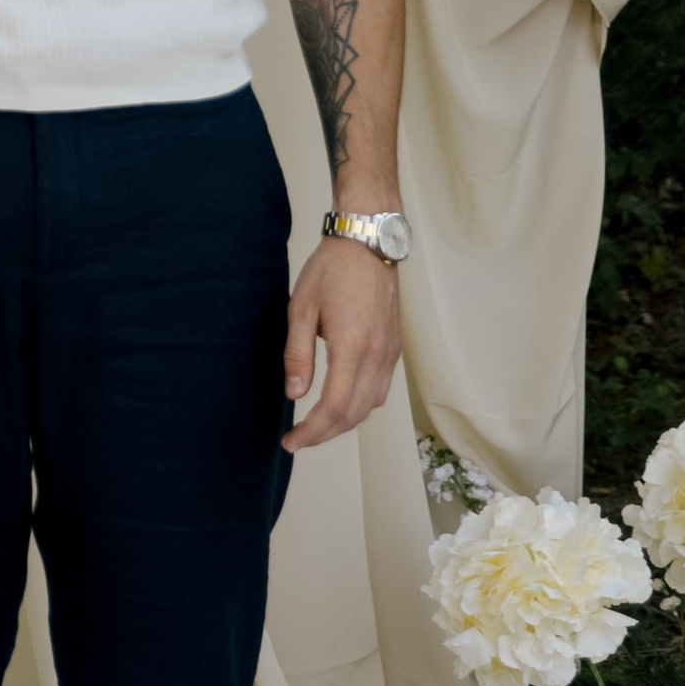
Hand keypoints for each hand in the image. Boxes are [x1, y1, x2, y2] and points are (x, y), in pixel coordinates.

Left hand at [280, 235, 402, 453]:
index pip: (333, 407)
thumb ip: (298, 354)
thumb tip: (294, 393)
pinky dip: (360, 406)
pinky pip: (380, 390)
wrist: (368, 243)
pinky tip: (340, 402)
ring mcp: (390, 354)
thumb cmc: (331, 270)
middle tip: (298, 439)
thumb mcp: (301, 308)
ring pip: (370, 406)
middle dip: (324, 434)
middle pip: (353, 414)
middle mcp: (377, 356)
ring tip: (315, 425)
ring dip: (343, 423)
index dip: (311, 432)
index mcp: (352, 347)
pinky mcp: (394, 349)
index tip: (290, 442)